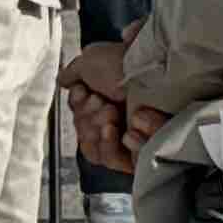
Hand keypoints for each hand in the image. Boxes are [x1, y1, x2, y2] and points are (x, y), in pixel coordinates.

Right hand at [62, 48, 155, 171]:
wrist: (159, 71)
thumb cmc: (127, 62)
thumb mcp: (93, 60)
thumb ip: (74, 73)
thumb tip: (64, 80)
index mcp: (107, 103)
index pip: (80, 120)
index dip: (78, 108)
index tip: (85, 92)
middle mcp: (120, 122)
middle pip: (85, 135)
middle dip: (87, 117)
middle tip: (103, 102)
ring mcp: (132, 139)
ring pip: (94, 150)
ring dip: (97, 129)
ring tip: (111, 111)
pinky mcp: (141, 155)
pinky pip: (112, 161)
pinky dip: (108, 145)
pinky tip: (115, 130)